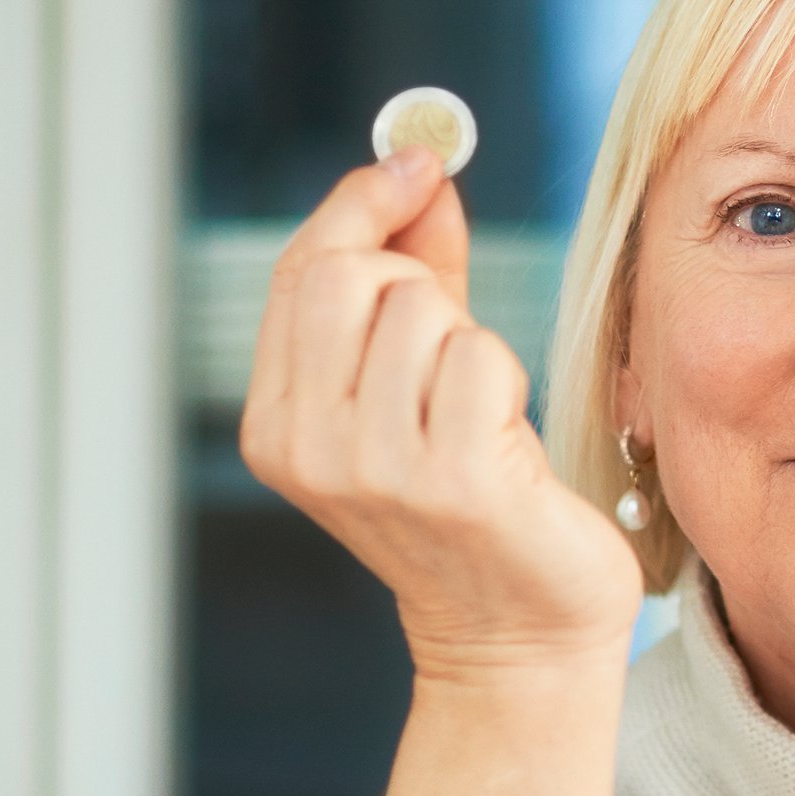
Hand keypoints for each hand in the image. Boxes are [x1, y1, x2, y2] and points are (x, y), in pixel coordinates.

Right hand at [238, 148, 644, 683]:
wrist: (517, 631)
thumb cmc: (475, 502)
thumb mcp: (421, 381)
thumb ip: (418, 274)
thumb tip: (419, 170)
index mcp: (276, 424)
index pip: (301, 271)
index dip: (363, 203)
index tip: (420, 164)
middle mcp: (307, 447)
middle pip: (347, 275)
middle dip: (418, 282)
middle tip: (455, 341)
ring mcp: (374, 468)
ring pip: (422, 311)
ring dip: (473, 343)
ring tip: (480, 416)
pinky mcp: (451, 479)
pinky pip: (480, 357)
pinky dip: (506, 380)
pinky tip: (507, 441)